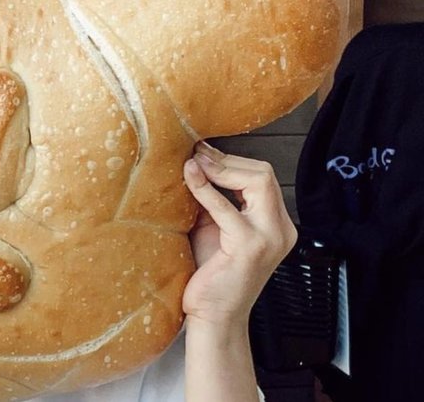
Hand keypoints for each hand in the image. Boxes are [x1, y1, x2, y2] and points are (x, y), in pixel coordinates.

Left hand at [181, 141, 297, 327]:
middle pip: (264, 175)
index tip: (203, 152)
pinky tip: (190, 177)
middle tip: (197, 153)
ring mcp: (269, 238)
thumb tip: (195, 164)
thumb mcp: (214, 229)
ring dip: (220, 169)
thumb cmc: (211, 275)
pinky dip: (206, 188)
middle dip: (227, 160)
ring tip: (193, 162)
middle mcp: (280, 230)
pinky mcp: (250, 247)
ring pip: (256, 182)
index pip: (263, 178)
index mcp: (276, 225)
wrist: (213, 317)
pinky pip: (226, 207)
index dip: (232, 161)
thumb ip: (213, 200)